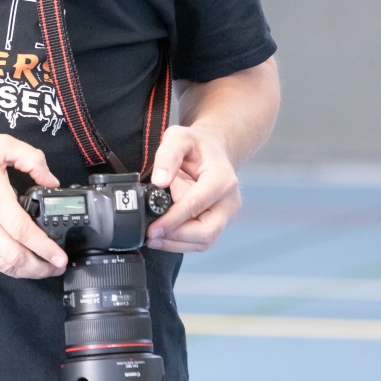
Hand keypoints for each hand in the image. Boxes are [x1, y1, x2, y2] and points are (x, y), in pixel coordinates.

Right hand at [0, 134, 67, 278]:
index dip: (44, 247)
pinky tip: (19, 262)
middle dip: (40, 267)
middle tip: (58, 266)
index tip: (60, 256)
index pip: (22, 230)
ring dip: (25, 272)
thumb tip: (51, 180)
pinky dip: (7, 266)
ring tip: (44, 268)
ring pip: (1, 265)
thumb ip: (31, 158)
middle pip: (14, 257)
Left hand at [144, 125, 240, 252]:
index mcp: (222, 179)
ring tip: (152, 238)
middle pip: (206, 231)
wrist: (212, 151)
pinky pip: (200, 241)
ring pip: (204, 241)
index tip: (153, 228)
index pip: (196, 204)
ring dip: (176, 244)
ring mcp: (225, 214)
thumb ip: (168, 155)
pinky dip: (181, 243)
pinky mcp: (217, 222)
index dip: (173, 220)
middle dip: (176, 237)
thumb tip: (159, 182)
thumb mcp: (179, 137)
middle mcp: (229, 201)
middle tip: (151, 235)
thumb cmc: (196, 145)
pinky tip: (162, 237)